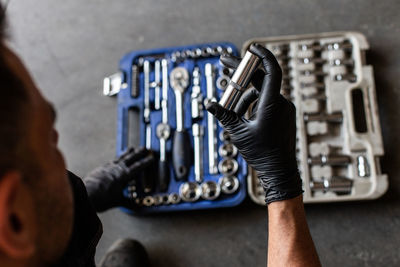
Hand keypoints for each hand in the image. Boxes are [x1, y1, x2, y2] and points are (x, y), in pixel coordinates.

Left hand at [83, 147, 153, 211]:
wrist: (85, 194)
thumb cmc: (102, 198)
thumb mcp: (117, 201)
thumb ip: (128, 202)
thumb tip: (137, 206)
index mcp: (124, 176)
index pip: (138, 167)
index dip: (145, 162)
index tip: (151, 157)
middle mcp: (117, 169)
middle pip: (130, 159)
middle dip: (138, 154)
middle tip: (144, 148)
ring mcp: (108, 167)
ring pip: (120, 158)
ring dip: (127, 153)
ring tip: (131, 148)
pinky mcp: (100, 169)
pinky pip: (111, 161)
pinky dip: (116, 159)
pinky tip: (116, 160)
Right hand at [206, 44, 301, 203]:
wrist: (280, 170)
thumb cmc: (262, 153)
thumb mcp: (238, 133)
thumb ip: (224, 115)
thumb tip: (208, 103)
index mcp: (271, 104)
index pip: (271, 70)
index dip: (262, 55)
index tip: (251, 47)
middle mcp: (280, 103)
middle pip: (260, 79)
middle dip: (241, 73)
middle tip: (224, 64)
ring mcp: (283, 109)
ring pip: (261, 92)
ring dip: (244, 95)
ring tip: (231, 107)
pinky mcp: (282, 115)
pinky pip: (266, 102)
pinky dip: (252, 103)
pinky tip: (242, 114)